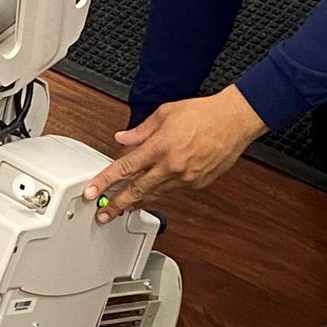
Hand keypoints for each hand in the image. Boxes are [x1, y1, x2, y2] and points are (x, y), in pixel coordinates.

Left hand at [83, 85, 267, 222]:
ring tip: (124, 207)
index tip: (92, 192)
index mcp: (160, 147)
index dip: (105, 181)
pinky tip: (154, 190)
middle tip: (103, 214)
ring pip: (155, 194)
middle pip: (137, 191)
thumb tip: (123, 139)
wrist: (233, 121)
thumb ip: (141, 130)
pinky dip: (162, 190)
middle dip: (117, 204)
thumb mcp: (165, 113)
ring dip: (138, 201)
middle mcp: (171, 166)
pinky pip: (173, 191)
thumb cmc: (203, 113)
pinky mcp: (198, 184)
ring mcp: (186, 178)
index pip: (125, 168)